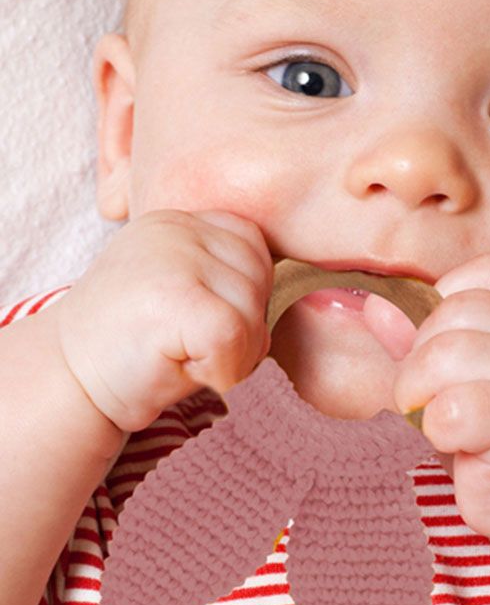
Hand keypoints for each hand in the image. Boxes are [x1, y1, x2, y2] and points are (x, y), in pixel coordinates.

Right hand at [54, 210, 271, 431]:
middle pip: (261, 278)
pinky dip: (223, 369)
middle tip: (195, 348)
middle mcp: (176, 228)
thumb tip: (306, 292)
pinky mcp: (174, 296)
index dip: (244, 298)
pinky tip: (186, 370)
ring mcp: (173, 257)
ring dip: (235, 354)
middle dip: (244, 327)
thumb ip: (228, 278)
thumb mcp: (183, 292)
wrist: (69, 382)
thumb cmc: (136, 348)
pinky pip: (236, 337)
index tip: (203, 325)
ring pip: (253, 312)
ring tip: (187, 358)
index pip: (255, 248)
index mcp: (181, 221)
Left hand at [372, 253, 489, 544]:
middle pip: (447, 313)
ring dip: (419, 396)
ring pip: (440, 356)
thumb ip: (419, 337)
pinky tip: (459, 443)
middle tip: (436, 400)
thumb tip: (373, 305)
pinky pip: (448, 408)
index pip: (477, 272)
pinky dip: (436, 430)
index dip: (440, 308)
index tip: (447, 358)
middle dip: (418, 362)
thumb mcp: (461, 374)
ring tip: (441, 422)